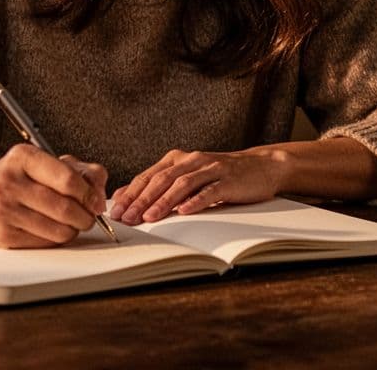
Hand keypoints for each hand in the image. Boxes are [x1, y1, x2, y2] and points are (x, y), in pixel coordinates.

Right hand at [0, 144, 107, 247]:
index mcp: (23, 157)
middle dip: (85, 216)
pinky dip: (56, 239)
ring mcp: (3, 209)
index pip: (67, 178)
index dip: (88, 194)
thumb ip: (76, 169)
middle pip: (65, 207)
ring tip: (71, 224)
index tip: (96, 201)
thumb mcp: (40, 163)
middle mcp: (10, 181)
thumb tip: (99, 186)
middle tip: (88, 217)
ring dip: (73, 230)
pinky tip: (51, 229)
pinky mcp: (2, 234)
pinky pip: (44, 242)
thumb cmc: (12, 179)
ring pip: (57, 229)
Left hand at [109, 148, 284, 224]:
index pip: (148, 176)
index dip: (130, 193)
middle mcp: (191, 160)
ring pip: (182, 184)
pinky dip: (195, 201)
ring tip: (149, 217)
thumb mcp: (187, 176)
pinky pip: (209, 191)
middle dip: (141, 199)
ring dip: (164, 202)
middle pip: (161, 180)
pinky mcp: (228, 179)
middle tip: (127, 217)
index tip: (116, 211)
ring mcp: (210, 168)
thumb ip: (159, 185)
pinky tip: (184, 212)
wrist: (260, 166)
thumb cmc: (220, 175)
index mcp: (177, 159)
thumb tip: (125, 196)